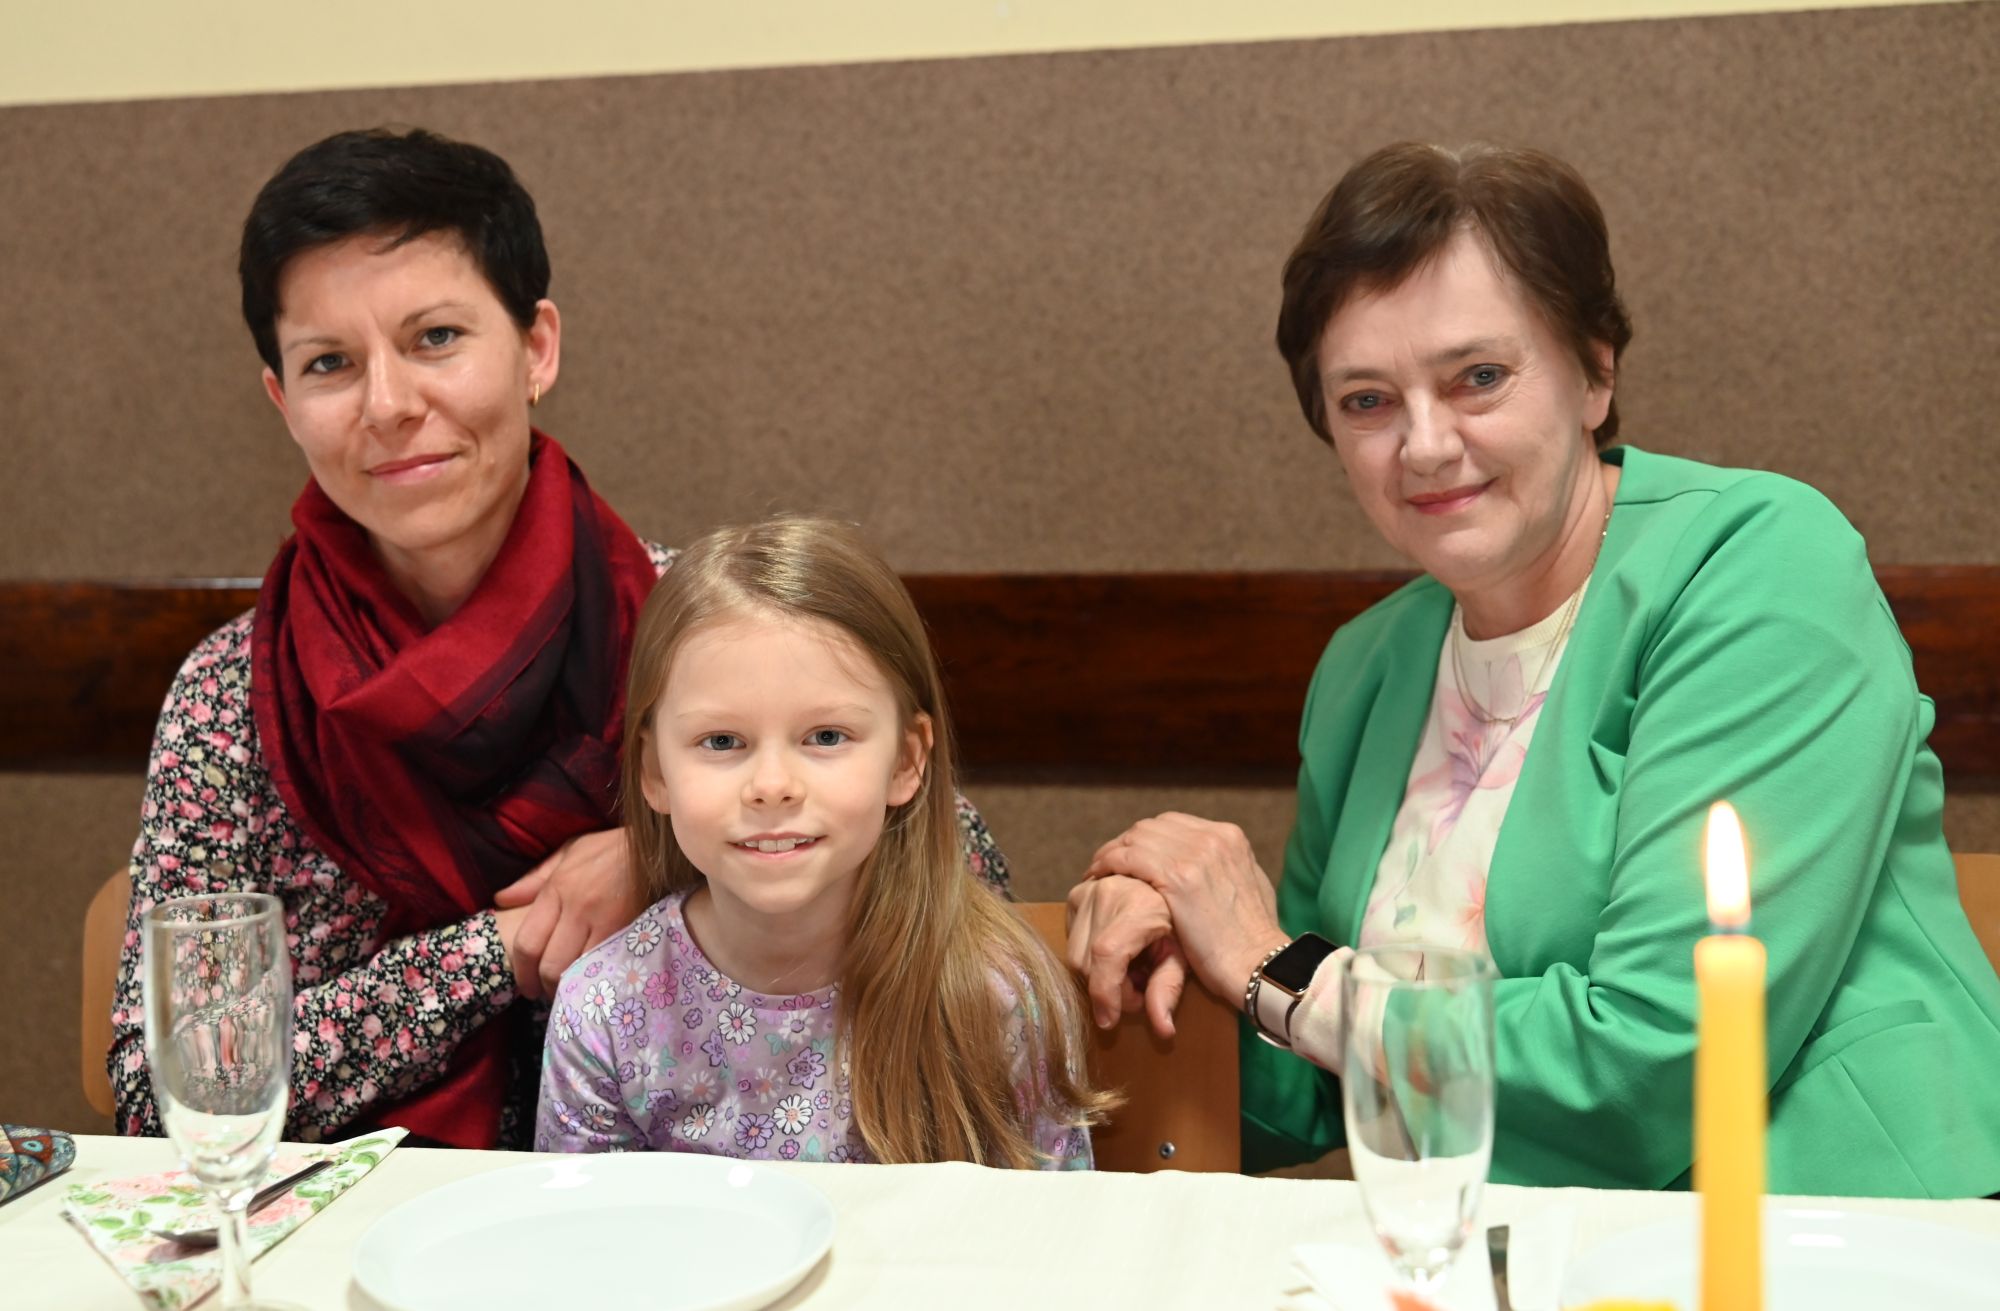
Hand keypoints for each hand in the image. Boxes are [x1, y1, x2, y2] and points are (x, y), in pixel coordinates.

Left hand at [494, 829, 641, 997]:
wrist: (660, 846)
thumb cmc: (612, 848)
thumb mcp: (570, 852)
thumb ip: (534, 879)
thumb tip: (501, 901)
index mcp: (558, 889)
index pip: (528, 943)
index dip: (522, 973)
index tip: (526, 986)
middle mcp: (578, 908)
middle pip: (550, 965)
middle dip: (544, 987)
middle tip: (546, 994)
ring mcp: (607, 921)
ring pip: (578, 970)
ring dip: (571, 988)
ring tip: (570, 991)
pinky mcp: (631, 931)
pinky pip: (606, 966)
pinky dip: (596, 980)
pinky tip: (595, 983)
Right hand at [1065, 875, 1188, 1037]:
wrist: (1169, 882)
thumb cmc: (1180, 921)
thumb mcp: (1181, 955)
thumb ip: (1168, 991)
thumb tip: (1163, 1030)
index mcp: (1139, 905)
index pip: (1107, 955)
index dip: (1105, 992)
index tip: (1110, 1020)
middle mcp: (1108, 892)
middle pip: (1089, 962)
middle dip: (1108, 989)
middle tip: (1137, 988)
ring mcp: (1089, 890)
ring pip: (1076, 955)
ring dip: (1098, 974)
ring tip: (1129, 968)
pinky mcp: (1077, 894)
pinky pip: (1072, 941)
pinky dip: (1090, 956)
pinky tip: (1115, 951)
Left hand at [1083, 812, 1288, 1004]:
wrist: (1260, 963)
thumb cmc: (1254, 938)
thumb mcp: (1252, 886)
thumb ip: (1229, 867)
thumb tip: (1213, 866)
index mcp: (1229, 836)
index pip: (1173, 825)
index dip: (1146, 840)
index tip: (1131, 857)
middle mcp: (1212, 837)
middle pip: (1151, 827)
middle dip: (1126, 844)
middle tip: (1108, 864)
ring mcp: (1194, 854)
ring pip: (1135, 838)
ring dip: (1112, 854)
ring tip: (1098, 872)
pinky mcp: (1176, 877)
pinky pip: (1127, 858)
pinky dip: (1108, 865)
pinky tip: (1098, 879)